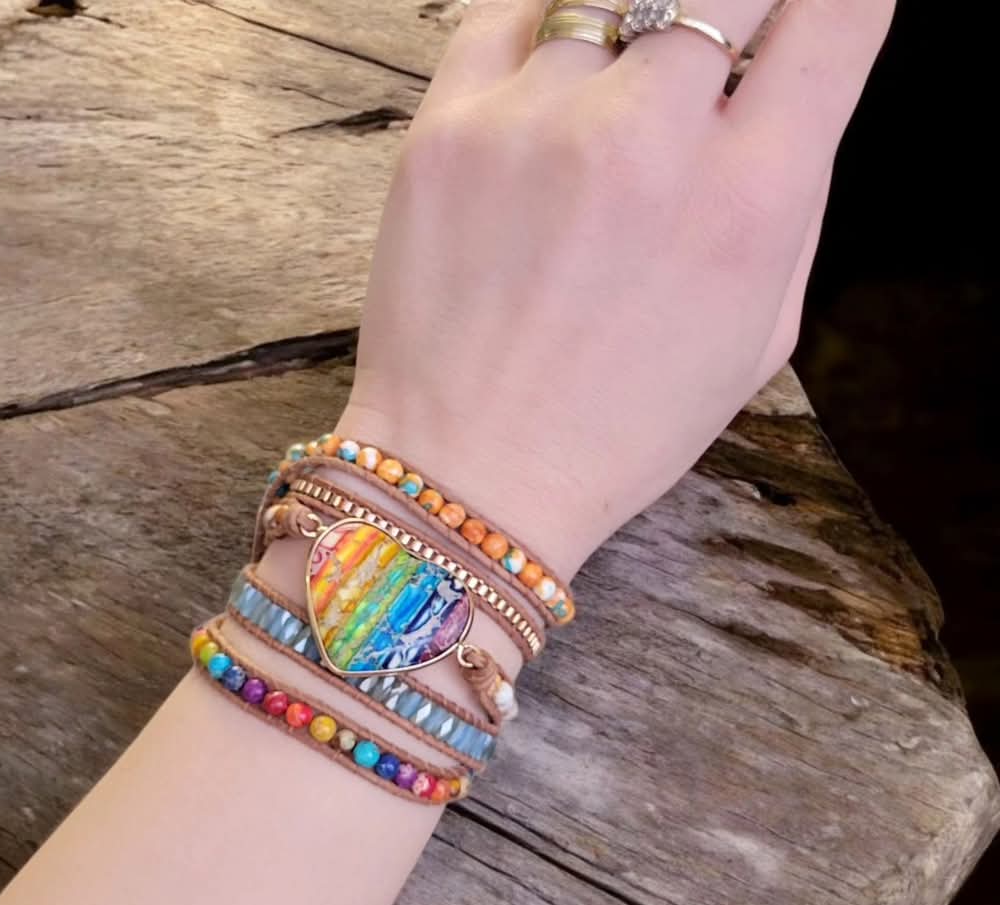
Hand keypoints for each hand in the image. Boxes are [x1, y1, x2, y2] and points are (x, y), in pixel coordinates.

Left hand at [341, 0, 894, 579]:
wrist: (471, 475)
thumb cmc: (619, 427)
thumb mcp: (758, 338)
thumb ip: (794, 200)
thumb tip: (798, 81)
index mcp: (748, 204)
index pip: (836, 12)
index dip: (839, 1)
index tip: (817, 17)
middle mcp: (647, 141)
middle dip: (741, 7)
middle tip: (719, 50)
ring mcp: (537, 125)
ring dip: (638, 28)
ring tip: (625, 94)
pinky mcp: (447, 130)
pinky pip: (509, 11)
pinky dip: (546, 27)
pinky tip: (555, 82)